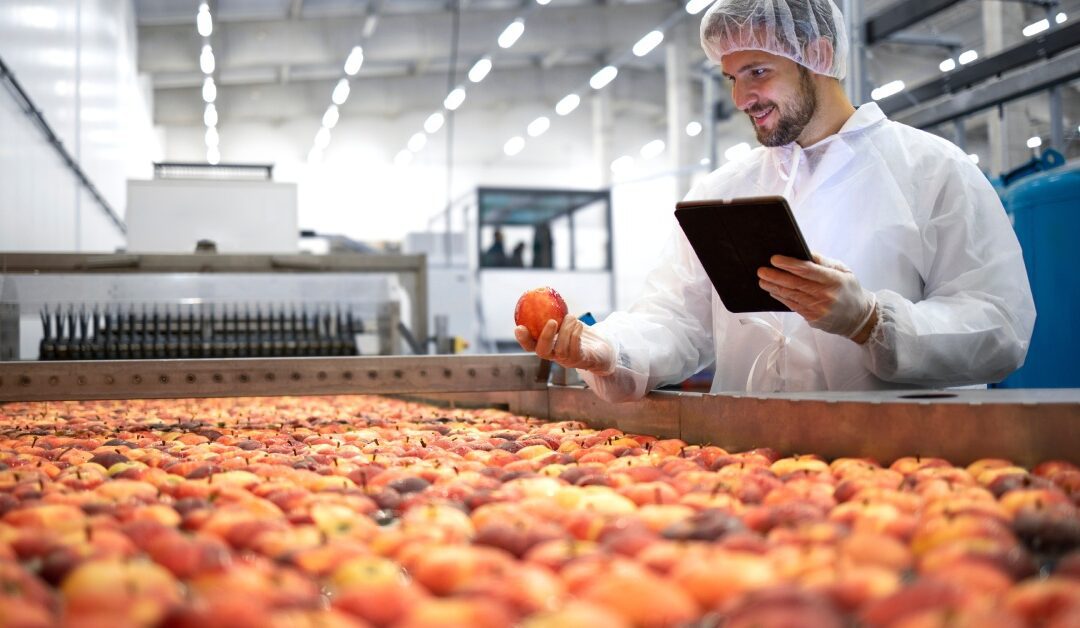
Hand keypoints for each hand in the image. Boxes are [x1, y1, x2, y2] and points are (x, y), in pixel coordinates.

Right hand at [514, 314, 615, 373]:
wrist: (601, 348)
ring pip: (561, 348)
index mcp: (547, 345)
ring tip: (572, 317)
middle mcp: (554, 355)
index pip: (530, 346)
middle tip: (552, 322)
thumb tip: (543, 295)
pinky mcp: (581, 360)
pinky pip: (575, 348)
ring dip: (566, 330)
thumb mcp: (566, 320)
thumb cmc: (580, 332)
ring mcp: (567, 360)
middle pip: (542, 352)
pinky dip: (576, 334)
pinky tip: (578, 325)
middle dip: (545, 337)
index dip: (522, 339)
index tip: (519, 327)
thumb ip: (555, 312)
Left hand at [757, 254, 876, 340]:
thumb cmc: (849, 290)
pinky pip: (793, 306)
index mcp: (834, 280)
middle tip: (761, 270)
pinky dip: (781, 298)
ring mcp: (818, 308)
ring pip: (792, 296)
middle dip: (776, 276)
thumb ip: (824, 261)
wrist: (859, 317)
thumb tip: (805, 252)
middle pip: (796, 284)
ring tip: (762, 281)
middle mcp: (826, 295)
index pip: (808, 270)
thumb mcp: (843, 271)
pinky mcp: (813, 318)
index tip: (774, 259)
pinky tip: (773, 291)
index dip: (789, 264)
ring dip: (774, 288)